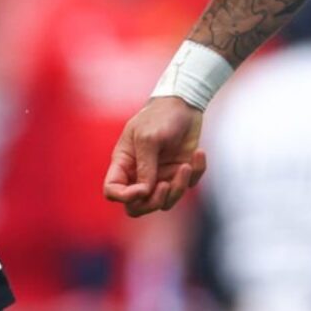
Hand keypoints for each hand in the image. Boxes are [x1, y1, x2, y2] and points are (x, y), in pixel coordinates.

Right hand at [104, 96, 206, 216]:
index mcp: (124, 163)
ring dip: (178, 188)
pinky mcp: (180, 172)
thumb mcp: (148, 138)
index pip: (112, 191)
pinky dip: (196, 172)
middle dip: (153, 202)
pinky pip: (188, 186)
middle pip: (137, 207)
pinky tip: (198, 153)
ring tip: (186, 166)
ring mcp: (161, 175)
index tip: (142, 189)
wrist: (185, 103)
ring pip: (165, 202)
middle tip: (165, 186)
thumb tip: (145, 192)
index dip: (124, 197)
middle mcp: (140, 174)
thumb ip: (145, 167)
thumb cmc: (160, 116)